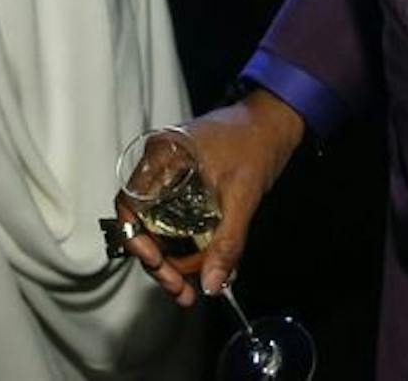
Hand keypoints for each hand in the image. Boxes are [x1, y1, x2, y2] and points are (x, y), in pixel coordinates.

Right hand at [120, 90, 304, 307]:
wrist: (278, 119)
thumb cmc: (258, 142)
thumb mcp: (243, 194)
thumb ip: (228, 241)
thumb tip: (211, 284)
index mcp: (163, 157)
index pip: (129, 204)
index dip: (135, 239)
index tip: (157, 264)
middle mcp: (160, 166)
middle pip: (143, 223)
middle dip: (160, 262)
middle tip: (180, 289)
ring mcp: (172, 176)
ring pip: (160, 226)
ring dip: (174, 259)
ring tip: (191, 289)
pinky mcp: (187, 185)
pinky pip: (176, 219)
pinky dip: (186, 244)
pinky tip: (203, 266)